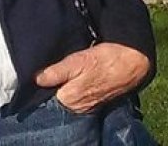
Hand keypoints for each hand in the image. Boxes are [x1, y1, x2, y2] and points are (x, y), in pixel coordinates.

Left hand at [35, 43, 150, 113]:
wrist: (132, 62)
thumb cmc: (105, 59)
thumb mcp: (77, 61)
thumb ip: (57, 72)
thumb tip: (36, 79)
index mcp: (70, 99)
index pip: (47, 95)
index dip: (43, 83)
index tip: (41, 72)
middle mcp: (78, 107)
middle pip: (57, 96)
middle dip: (54, 84)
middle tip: (56, 68)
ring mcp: (87, 105)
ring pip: (68, 96)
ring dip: (65, 85)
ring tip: (67, 70)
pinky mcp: (95, 100)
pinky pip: (79, 95)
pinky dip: (76, 86)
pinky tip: (78, 76)